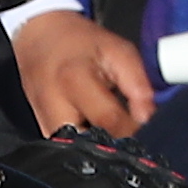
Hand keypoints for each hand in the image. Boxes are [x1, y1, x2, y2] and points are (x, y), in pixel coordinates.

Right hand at [11, 3, 154, 137]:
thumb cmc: (79, 42)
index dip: (134, 127)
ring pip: (76, 151)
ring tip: (111, 127)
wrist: (40, 36)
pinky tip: (94, 128)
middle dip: (114, 142)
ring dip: (99, 145)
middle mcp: (54, 104)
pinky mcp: (41, 127)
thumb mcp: (118, 51)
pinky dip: (84, 143)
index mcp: (74, 80)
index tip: (144, 121)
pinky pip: (66, 146)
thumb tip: (147, 116)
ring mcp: (43, 119)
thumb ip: (137, 83)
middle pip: (90, 144)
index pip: (109, 121)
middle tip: (128, 128)